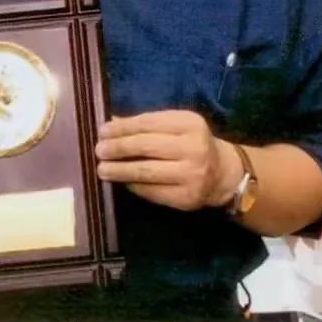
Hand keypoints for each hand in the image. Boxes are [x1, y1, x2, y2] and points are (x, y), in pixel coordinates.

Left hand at [95, 110, 241, 210]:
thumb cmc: (192, 142)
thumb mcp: (176, 125)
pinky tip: (122, 182)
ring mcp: (191, 174)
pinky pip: (152, 191)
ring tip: (102, 169)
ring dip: (121, 170)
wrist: (223, 173)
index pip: (148, 123)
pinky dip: (133, 185)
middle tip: (99, 150)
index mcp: (190, 123)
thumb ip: (147, 124)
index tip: (102, 131)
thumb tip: (112, 123)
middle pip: (146, 146)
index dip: (122, 127)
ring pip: (147, 171)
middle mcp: (193, 148)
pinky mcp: (186, 198)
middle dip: (119, 148)